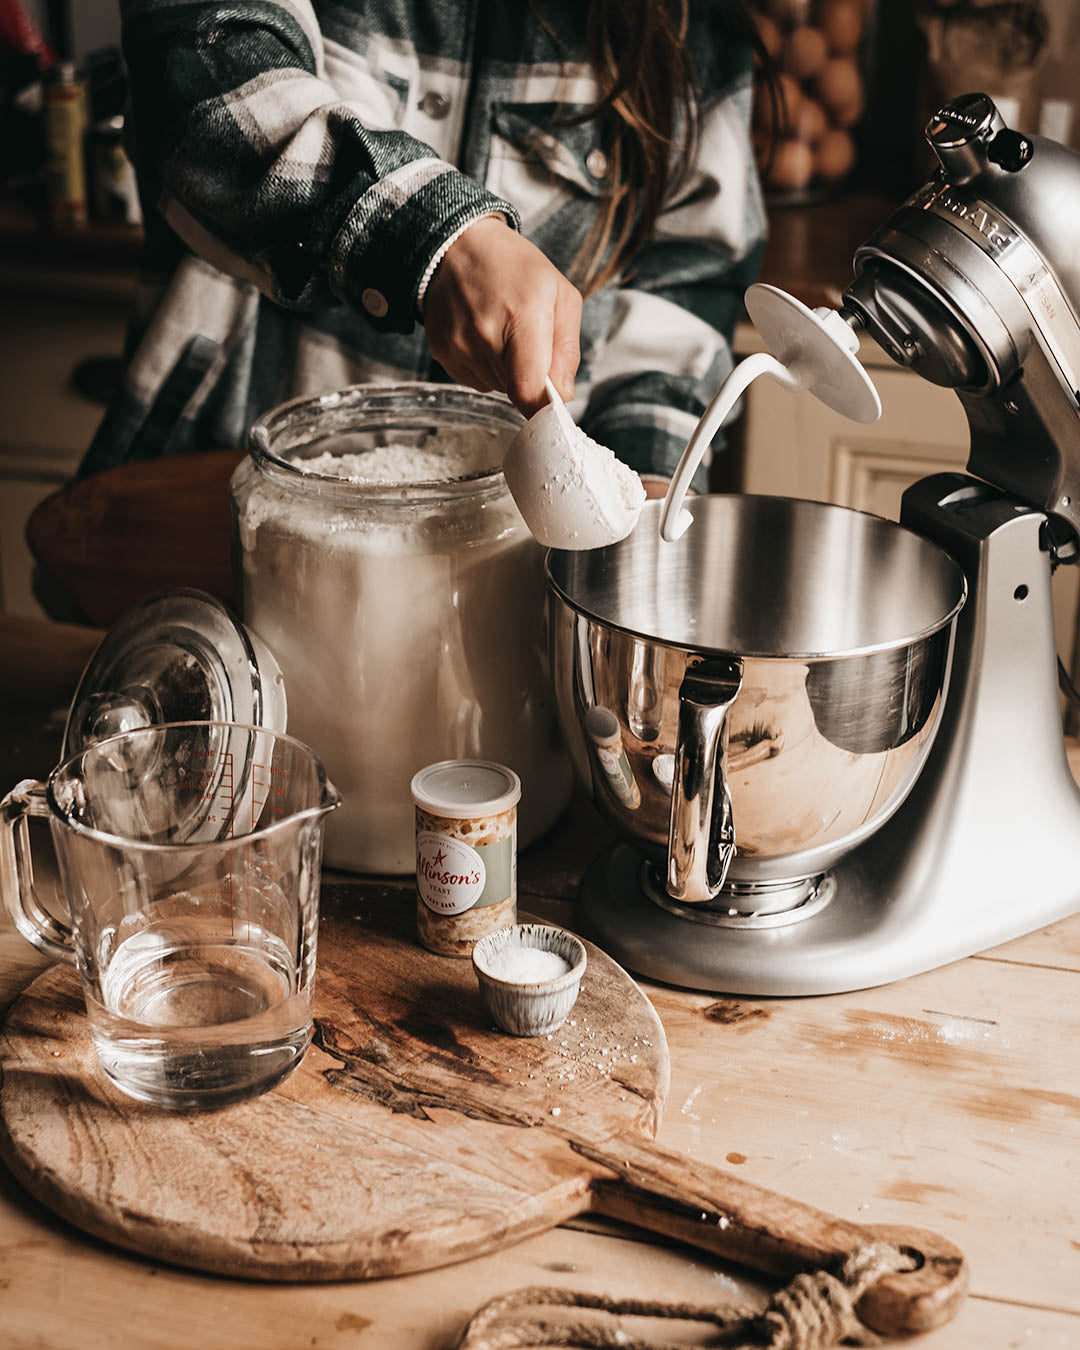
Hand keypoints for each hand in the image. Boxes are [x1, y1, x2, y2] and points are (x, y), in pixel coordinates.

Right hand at [423, 216, 581, 416]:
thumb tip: (562, 395)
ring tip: (504, 333)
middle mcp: (484, 335)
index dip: (543, 407)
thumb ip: (567, 350)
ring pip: (497, 388)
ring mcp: (459, 346)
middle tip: (530, 344)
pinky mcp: (442, 353)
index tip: (552, 402)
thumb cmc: (516, 269)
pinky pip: (476, 381)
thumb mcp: (560, 295)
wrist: (459, 247)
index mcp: (522, 317)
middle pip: (516, 393)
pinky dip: (487, 368)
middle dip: (530, 379)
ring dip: (508, 373)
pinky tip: (485, 337)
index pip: (528, 392)